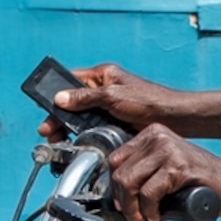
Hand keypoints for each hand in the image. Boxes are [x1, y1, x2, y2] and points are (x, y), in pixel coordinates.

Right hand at [44, 63, 187, 139]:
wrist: (173, 119)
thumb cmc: (149, 101)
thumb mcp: (113, 97)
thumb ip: (85, 98)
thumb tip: (60, 99)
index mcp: (102, 75)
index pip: (70, 81)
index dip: (56, 95)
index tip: (46, 108)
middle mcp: (103, 90)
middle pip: (72, 103)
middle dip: (59, 117)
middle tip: (49, 131)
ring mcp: (108, 107)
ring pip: (81, 118)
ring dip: (69, 128)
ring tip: (59, 140)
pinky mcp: (113, 122)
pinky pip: (93, 128)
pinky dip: (83, 135)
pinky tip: (76, 144)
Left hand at [105, 125, 220, 220]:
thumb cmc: (200, 181)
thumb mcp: (167, 166)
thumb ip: (144, 171)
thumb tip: (118, 195)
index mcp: (153, 133)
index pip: (115, 160)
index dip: (114, 187)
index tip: (122, 204)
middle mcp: (158, 137)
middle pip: (119, 172)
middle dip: (122, 202)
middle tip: (133, 218)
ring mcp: (168, 150)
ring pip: (129, 183)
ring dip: (132, 210)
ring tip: (143, 220)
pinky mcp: (178, 167)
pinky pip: (148, 193)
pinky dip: (148, 211)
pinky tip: (157, 216)